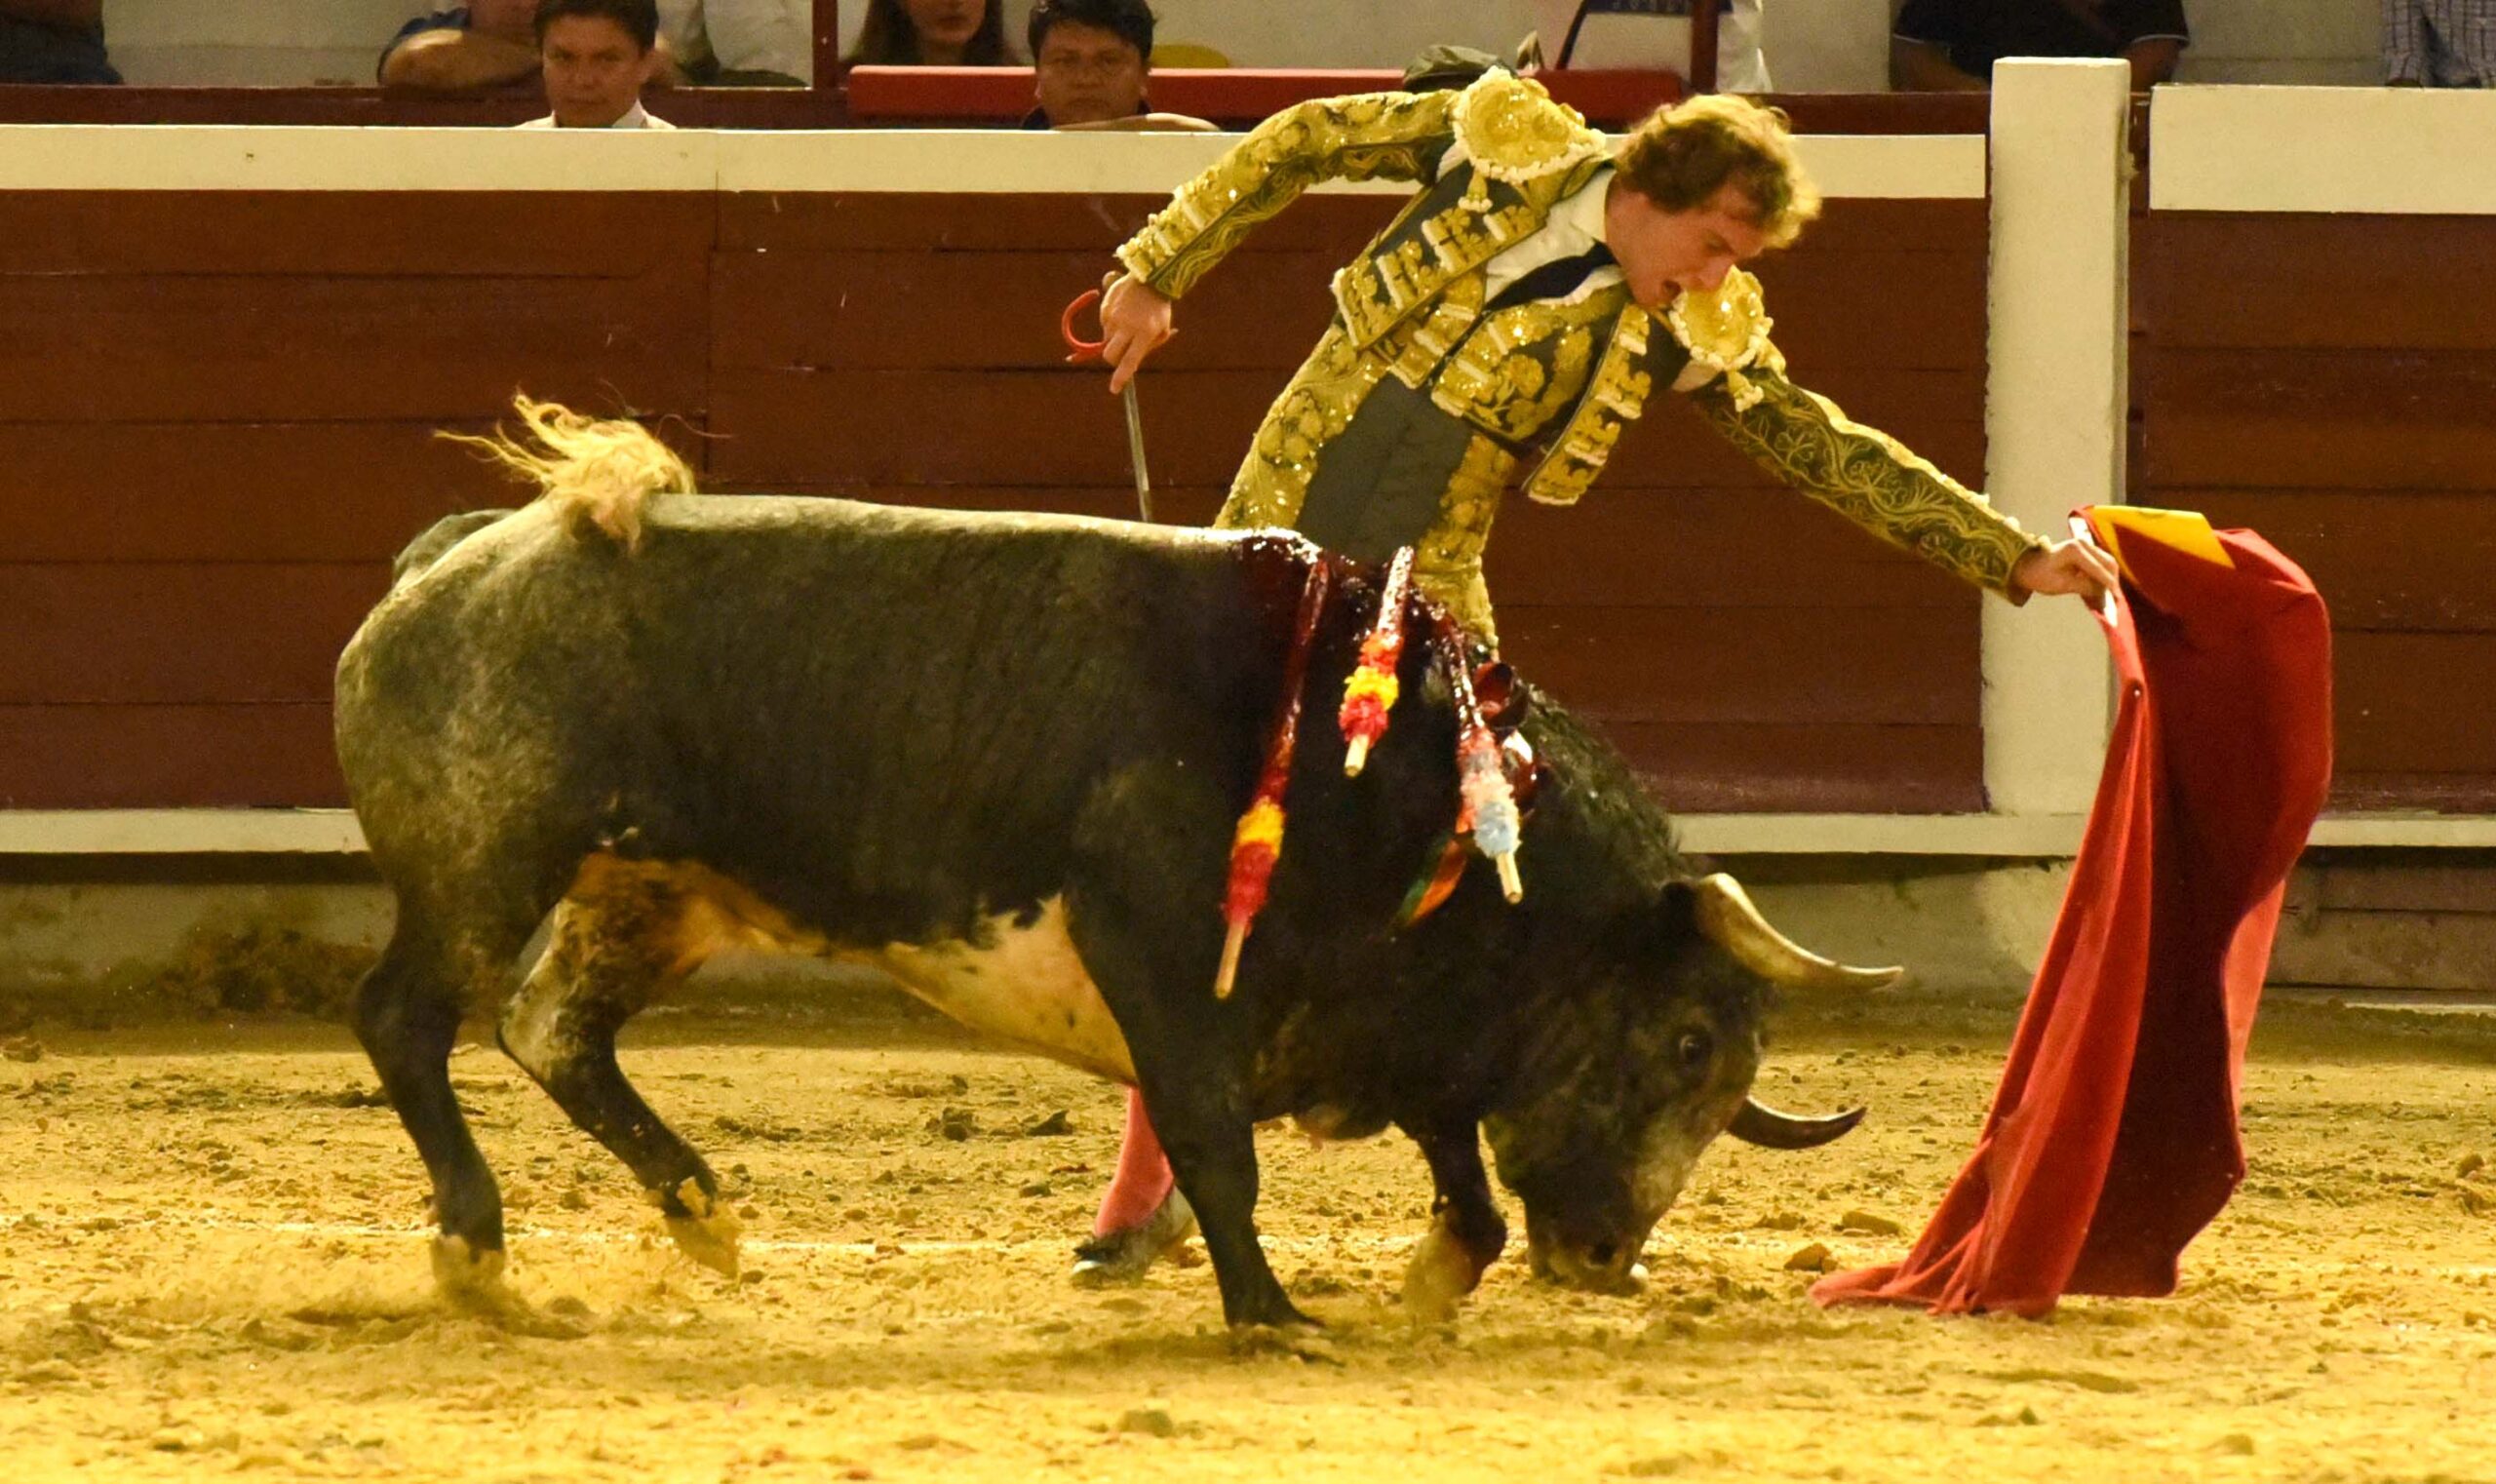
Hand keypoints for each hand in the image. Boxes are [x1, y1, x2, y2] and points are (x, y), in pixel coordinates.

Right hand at [1099, 274, 1174, 393]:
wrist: (1150, 277)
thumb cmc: (1159, 307)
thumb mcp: (1162, 329)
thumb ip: (1148, 347)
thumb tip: (1132, 364)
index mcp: (1144, 333)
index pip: (1129, 361)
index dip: (1120, 377)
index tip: (1114, 389)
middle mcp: (1127, 326)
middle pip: (1110, 354)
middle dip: (1113, 360)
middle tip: (1120, 356)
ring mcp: (1114, 317)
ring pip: (1107, 339)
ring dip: (1115, 339)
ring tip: (1129, 323)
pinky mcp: (1105, 308)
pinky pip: (1104, 324)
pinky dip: (1112, 324)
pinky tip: (1123, 312)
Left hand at [2013, 539, 2120, 604]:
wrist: (2027, 566)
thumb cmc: (2040, 576)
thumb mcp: (2061, 585)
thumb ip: (2084, 587)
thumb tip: (2104, 592)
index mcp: (2074, 550)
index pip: (2098, 568)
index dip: (2109, 584)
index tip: (2116, 599)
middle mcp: (2082, 544)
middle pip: (2108, 563)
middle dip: (2113, 581)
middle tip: (2115, 600)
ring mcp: (2085, 545)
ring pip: (2107, 563)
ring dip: (2109, 579)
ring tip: (2108, 597)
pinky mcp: (2086, 551)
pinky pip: (2101, 564)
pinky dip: (2103, 576)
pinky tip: (2102, 590)